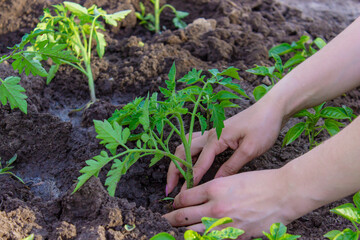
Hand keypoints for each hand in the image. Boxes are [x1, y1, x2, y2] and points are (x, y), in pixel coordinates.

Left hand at [163, 168, 304, 238]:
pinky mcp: (236, 236)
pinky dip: (204, 238)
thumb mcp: (231, 179)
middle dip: (171, 219)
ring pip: (193, 232)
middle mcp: (215, 207)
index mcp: (214, 188)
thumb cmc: (259, 182)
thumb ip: (212, 190)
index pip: (183, 198)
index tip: (173, 204)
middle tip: (165, 220)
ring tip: (178, 230)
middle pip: (182, 216)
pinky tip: (201, 236)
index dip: (174, 203)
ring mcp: (225, 224)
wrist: (283, 193)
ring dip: (184, 231)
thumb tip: (198, 199)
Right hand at [166, 101, 283, 194]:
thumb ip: (231, 166)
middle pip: (183, 151)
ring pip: (186, 146)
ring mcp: (211, 131)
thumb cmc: (263, 127)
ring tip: (176, 177)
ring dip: (179, 161)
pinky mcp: (216, 132)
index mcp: (216, 138)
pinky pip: (195, 143)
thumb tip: (216, 182)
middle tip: (170, 187)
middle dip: (174, 170)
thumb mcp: (250, 150)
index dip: (189, 179)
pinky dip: (188, 153)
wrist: (271, 109)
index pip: (198, 163)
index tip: (182, 194)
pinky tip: (190, 161)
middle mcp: (209, 134)